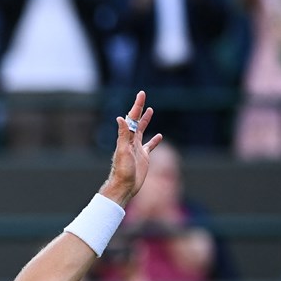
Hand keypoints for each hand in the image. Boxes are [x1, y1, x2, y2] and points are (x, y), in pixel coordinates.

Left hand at [99, 91, 161, 206]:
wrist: (124, 186)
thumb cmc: (122, 170)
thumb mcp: (123, 151)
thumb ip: (123, 135)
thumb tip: (120, 118)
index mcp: (127, 138)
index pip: (132, 118)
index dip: (137, 106)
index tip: (141, 94)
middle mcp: (131, 141)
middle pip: (136, 121)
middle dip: (139, 108)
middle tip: (143, 96)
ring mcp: (137, 149)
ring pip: (142, 131)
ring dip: (145, 120)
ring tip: (150, 110)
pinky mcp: (143, 157)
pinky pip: (150, 146)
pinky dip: (155, 140)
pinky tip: (160, 136)